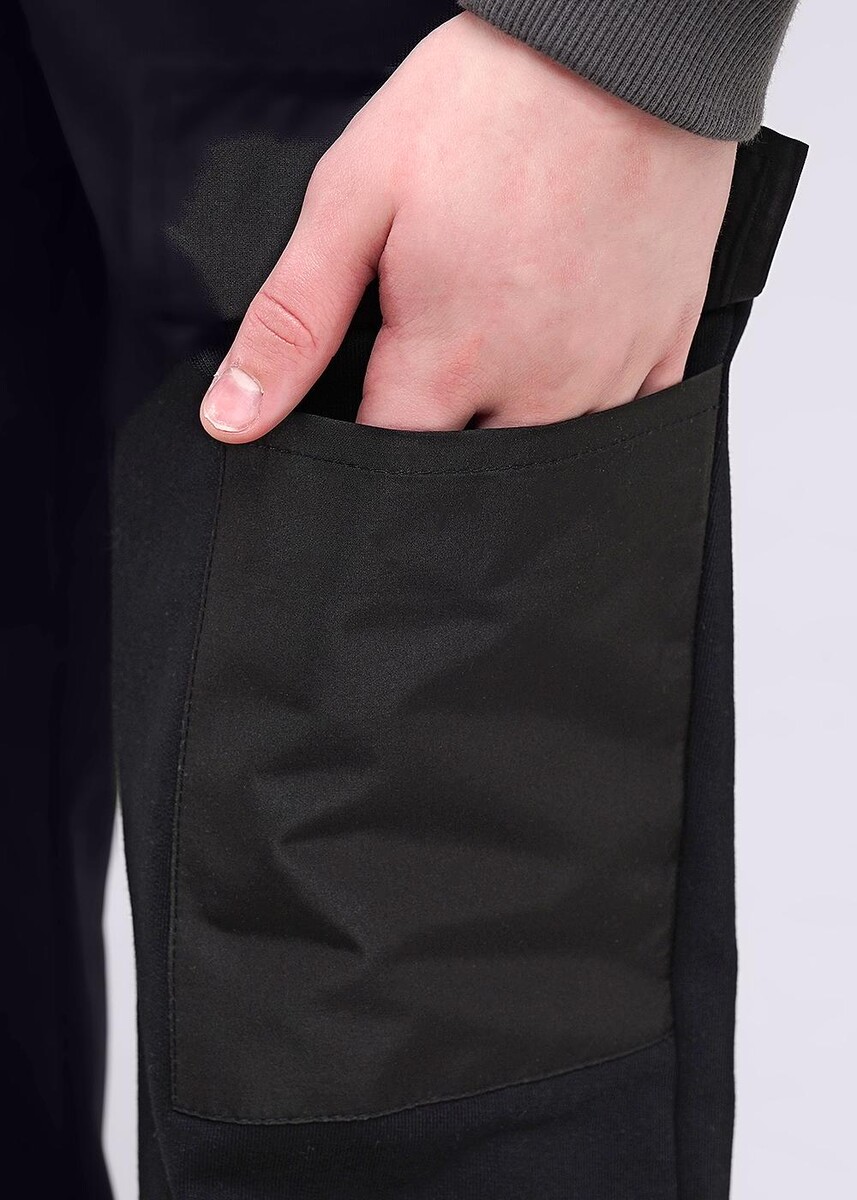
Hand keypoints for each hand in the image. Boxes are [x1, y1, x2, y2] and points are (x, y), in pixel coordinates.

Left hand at [200, 13, 735, 439]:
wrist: (620, 44)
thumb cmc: (487, 107)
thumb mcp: (355, 200)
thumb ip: (293, 321)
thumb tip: (234, 417)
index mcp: (451, 361)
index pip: (389, 463)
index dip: (361, 454)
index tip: (360, 410)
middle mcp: (537, 388)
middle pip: (472, 469)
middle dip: (440, 444)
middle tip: (433, 368)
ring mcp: (607, 369)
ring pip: (549, 457)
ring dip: (513, 428)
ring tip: (498, 356)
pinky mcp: (661, 341)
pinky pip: (627, 418)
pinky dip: (590, 406)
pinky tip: (566, 358)